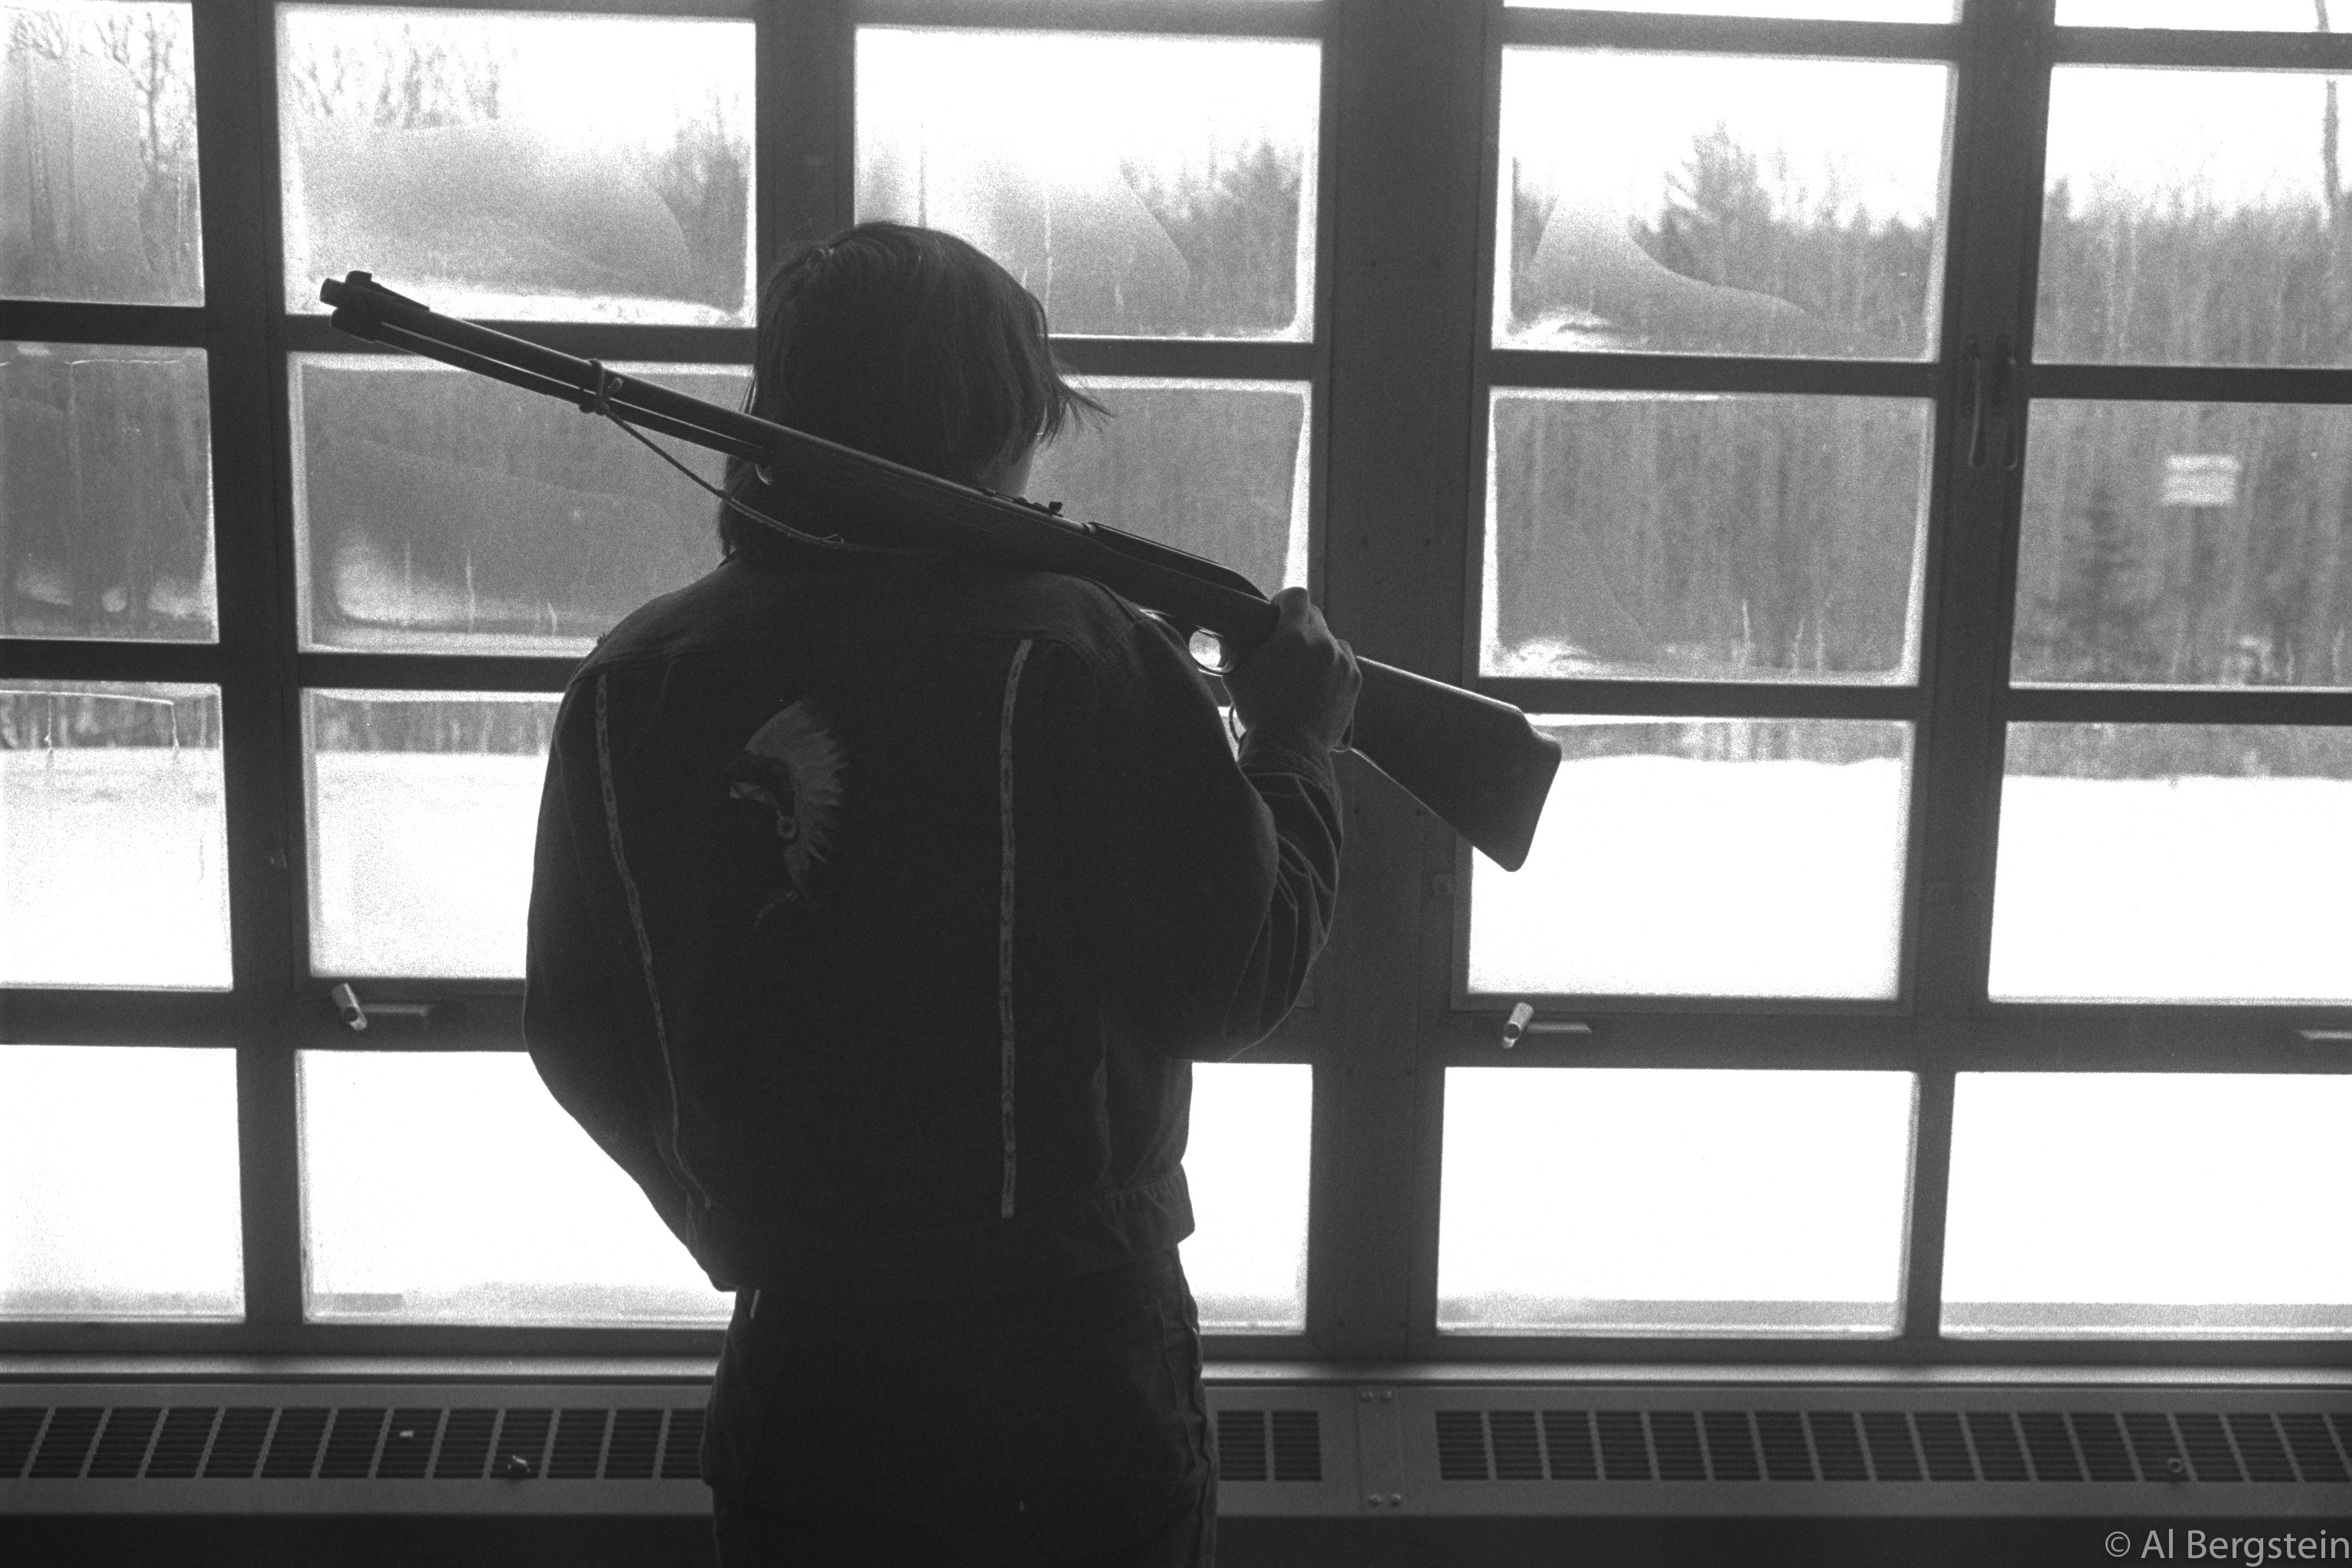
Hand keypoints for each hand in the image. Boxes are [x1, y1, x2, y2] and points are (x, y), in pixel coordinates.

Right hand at [1224, 587, 1360, 753]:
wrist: (1289, 748)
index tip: (1276, 612)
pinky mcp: (1353, 679)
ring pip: (1330, 638)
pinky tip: (1317, 681)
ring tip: (1303, 668)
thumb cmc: (1258, 711)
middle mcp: (1322, 642)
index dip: (1284, 601)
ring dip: (1317, 645)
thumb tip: (1229, 636)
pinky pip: (1344, 659)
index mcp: (1293, 635)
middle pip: (1314, 615)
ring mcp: (1341, 661)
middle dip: (1299, 624)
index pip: (1296, 595)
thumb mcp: (1236, 674)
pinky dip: (1332, 664)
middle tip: (1285, 644)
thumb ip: (1236, 648)